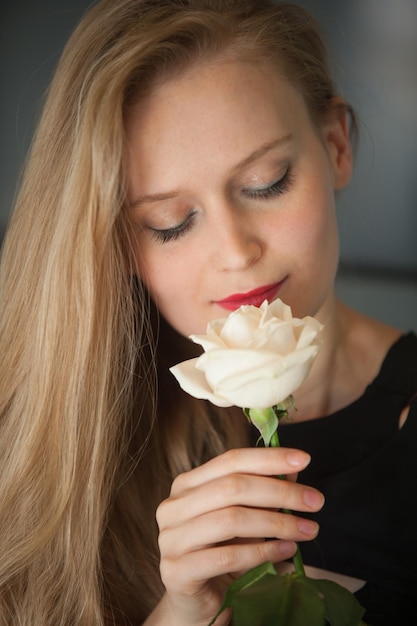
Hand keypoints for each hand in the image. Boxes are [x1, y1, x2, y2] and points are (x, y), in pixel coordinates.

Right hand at [154, 447, 323, 624]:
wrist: (197, 604)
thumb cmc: (221, 554)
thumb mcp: (244, 518)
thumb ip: (263, 493)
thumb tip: (293, 472)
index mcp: (186, 485)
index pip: (230, 461)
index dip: (268, 458)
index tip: (303, 460)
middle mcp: (173, 506)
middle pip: (233, 487)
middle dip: (280, 492)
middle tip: (315, 501)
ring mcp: (171, 538)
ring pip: (231, 520)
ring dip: (277, 522)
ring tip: (308, 529)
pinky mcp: (176, 571)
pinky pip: (228, 556)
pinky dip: (263, 552)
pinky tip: (287, 551)